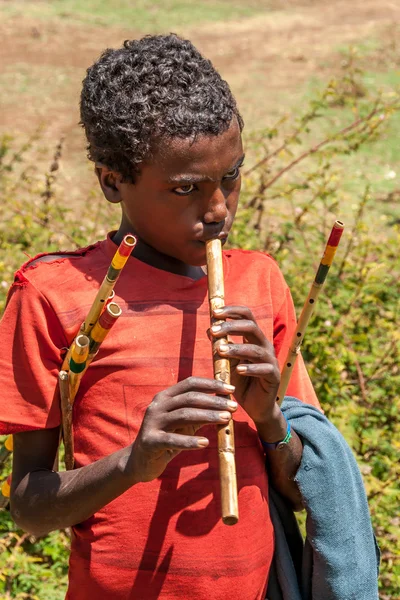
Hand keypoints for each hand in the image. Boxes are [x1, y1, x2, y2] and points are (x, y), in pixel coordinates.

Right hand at [128, 377, 236, 482]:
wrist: (140, 461)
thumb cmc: (167, 438)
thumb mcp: (183, 423)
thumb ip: (199, 413)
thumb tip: (225, 405)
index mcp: (165, 397)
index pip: (190, 383)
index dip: (211, 384)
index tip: (230, 389)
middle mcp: (158, 406)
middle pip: (190, 398)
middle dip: (214, 401)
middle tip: (233, 407)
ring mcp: (153, 423)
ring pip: (183, 415)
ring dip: (207, 416)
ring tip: (225, 419)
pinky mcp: (151, 441)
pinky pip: (173, 440)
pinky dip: (190, 441)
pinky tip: (205, 442)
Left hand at [210, 305, 279, 425]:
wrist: (255, 406)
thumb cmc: (241, 381)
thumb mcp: (227, 362)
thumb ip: (221, 346)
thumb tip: (209, 329)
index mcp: (253, 339)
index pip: (247, 316)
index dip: (232, 311)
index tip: (214, 312)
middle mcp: (264, 346)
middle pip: (252, 327)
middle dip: (232, 326)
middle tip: (214, 330)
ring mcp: (270, 361)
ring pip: (256, 349)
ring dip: (237, 348)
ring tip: (221, 350)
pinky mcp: (274, 376)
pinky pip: (265, 369)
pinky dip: (251, 368)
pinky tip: (238, 369)